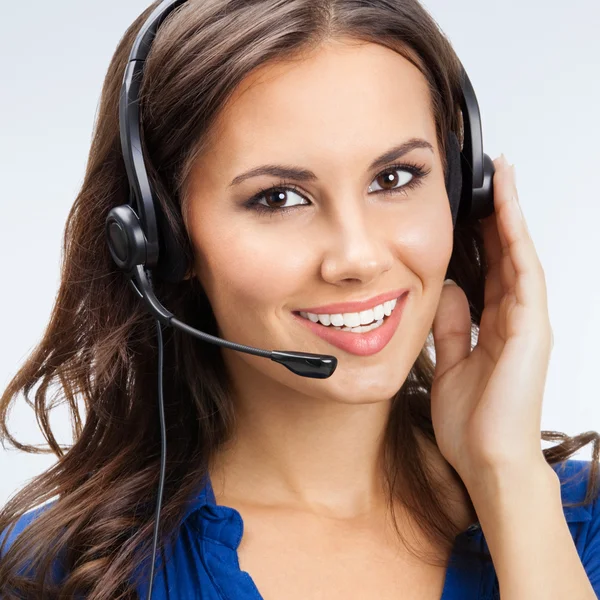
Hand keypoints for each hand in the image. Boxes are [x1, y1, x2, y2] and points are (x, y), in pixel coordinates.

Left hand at [430, 155, 552, 483]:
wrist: (487, 461)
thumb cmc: (472, 422)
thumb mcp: (449, 363)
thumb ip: (451, 327)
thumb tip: (446, 291)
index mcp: (494, 327)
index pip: (491, 270)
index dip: (484, 237)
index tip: (471, 208)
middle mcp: (514, 319)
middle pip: (506, 256)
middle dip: (498, 216)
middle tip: (490, 178)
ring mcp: (527, 322)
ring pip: (519, 256)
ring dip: (510, 216)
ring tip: (502, 178)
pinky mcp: (530, 329)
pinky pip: (523, 274)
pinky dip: (516, 240)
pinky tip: (507, 212)